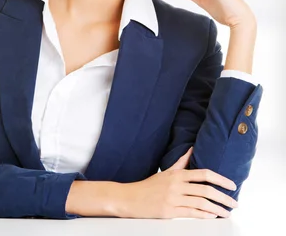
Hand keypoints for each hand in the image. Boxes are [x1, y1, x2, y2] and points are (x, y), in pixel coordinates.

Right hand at [115, 147, 237, 218]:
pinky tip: (212, 216)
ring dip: (217, 208)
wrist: (130, 198)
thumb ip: (181, 162)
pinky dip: (204, 215)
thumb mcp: (166, 172)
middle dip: (223, 196)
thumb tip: (192, 148)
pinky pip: (191, 212)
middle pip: (206, 189)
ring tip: (226, 212)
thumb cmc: (149, 186)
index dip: (220, 179)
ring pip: (201, 202)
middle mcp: (177, 184)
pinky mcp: (170, 211)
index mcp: (178, 174)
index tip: (232, 185)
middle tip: (234, 202)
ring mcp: (173, 198)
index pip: (204, 173)